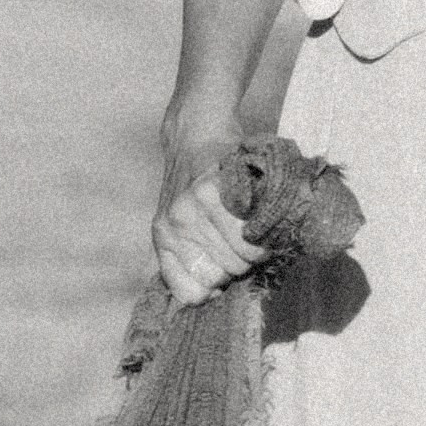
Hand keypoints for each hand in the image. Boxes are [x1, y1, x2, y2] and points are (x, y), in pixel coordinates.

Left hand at [152, 123, 258, 307]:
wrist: (195, 131)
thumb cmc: (195, 184)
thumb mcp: (181, 222)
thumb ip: (192, 255)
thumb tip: (216, 294)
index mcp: (164, 242)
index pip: (191, 294)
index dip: (215, 289)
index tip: (224, 272)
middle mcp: (173, 227)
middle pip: (225, 275)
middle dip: (243, 265)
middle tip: (247, 244)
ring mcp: (190, 209)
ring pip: (241, 257)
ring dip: (258, 248)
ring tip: (256, 229)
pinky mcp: (211, 190)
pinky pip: (247, 233)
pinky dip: (261, 231)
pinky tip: (259, 217)